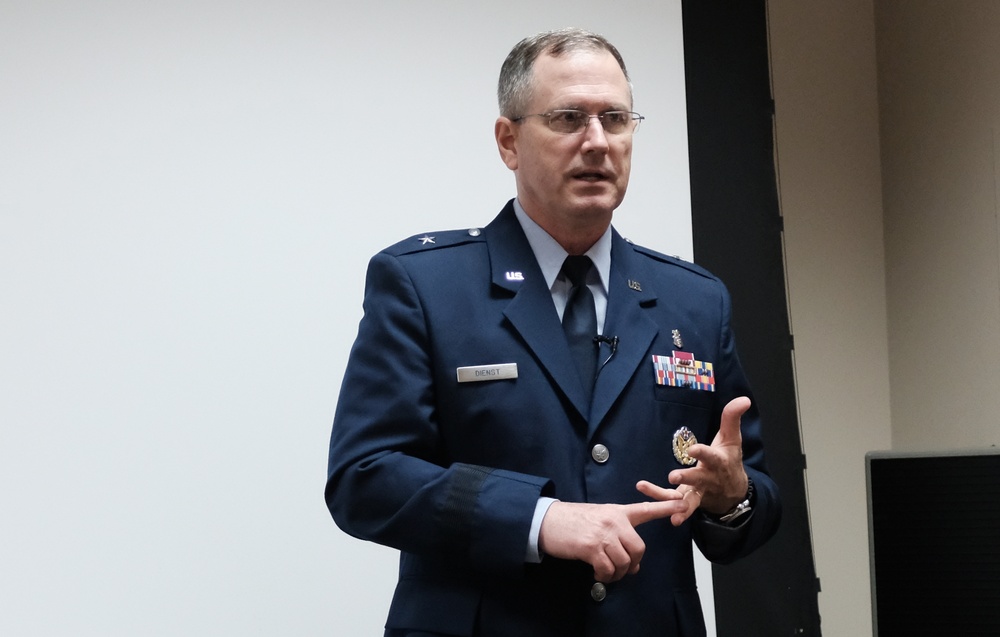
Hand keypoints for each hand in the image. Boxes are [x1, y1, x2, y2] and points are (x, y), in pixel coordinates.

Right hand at [538, 497, 685, 581]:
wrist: (548, 521)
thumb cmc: (573, 520)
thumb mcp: (598, 517)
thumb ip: (617, 533)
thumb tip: (631, 561)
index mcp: (617, 512)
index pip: (645, 509)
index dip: (666, 507)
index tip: (682, 503)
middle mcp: (613, 521)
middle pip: (639, 548)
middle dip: (634, 563)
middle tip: (625, 568)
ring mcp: (603, 534)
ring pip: (624, 561)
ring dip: (618, 573)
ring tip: (608, 573)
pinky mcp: (591, 547)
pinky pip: (608, 569)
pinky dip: (605, 576)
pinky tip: (598, 573)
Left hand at [661, 396, 751, 522]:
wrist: (734, 491)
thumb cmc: (729, 459)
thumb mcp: (732, 438)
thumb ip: (732, 417)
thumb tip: (744, 398)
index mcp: (717, 462)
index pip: (710, 456)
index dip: (702, 453)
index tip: (693, 449)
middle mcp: (708, 478)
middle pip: (697, 478)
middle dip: (686, 477)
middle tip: (672, 476)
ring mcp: (698, 491)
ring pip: (686, 497)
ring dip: (673, 499)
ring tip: (658, 498)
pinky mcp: (688, 499)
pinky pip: (674, 502)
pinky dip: (664, 503)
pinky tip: (649, 498)